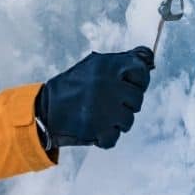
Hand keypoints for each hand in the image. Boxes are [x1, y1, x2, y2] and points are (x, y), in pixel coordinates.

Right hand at [36, 46, 154, 148]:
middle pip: (137, 99)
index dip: (139, 80)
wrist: (46, 109)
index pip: (141, 70)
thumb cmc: (73, 85)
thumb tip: (148, 56)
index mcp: (108, 66)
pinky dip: (105, 137)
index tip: (130, 84)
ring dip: (116, 121)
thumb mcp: (95, 64)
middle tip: (108, 102)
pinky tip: (93, 127)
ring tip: (99, 115)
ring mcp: (105, 108)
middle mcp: (109, 85)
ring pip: (129, 120)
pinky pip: (114, 137)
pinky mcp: (98, 129)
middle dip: (126, 103)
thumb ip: (123, 60)